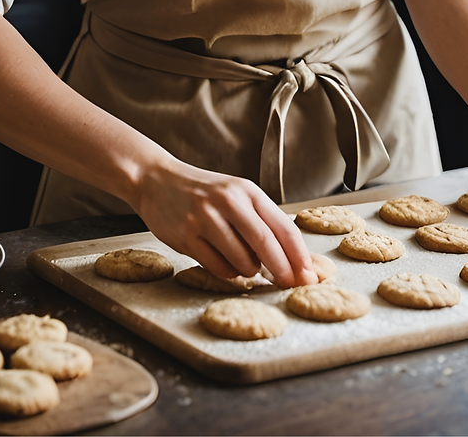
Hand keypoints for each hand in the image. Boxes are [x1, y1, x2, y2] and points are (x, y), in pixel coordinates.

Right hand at [129, 158, 317, 287]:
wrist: (157, 180)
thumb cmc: (205, 193)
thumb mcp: (236, 195)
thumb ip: (260, 221)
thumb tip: (292, 259)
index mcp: (247, 191)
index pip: (283, 227)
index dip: (300, 255)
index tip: (310, 276)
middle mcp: (229, 201)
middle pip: (266, 244)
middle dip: (282, 271)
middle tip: (289, 286)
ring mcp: (206, 218)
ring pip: (242, 261)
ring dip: (250, 272)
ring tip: (245, 264)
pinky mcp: (187, 236)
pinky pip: (218, 268)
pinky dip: (228, 273)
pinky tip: (224, 262)